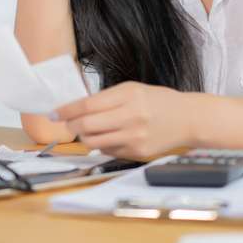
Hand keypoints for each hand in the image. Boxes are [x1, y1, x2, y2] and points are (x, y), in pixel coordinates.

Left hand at [54, 81, 194, 159]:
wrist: (187, 118)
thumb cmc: (158, 101)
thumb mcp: (132, 90)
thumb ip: (106, 99)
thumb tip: (77, 109)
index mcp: (128, 96)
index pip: (88, 105)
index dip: (67, 110)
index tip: (55, 112)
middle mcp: (131, 116)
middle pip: (87, 125)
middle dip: (71, 125)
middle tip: (68, 123)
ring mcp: (134, 137)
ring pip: (94, 141)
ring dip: (84, 137)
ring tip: (87, 130)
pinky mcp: (137, 152)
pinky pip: (108, 151)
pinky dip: (102, 145)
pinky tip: (109, 137)